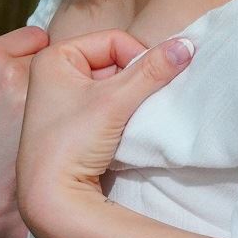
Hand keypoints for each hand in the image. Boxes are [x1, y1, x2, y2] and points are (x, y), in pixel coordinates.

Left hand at [15, 28, 195, 237]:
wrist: (50, 197)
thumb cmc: (72, 143)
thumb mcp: (116, 101)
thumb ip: (153, 71)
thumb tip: (187, 45)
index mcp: (54, 57)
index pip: (114, 40)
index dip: (137, 58)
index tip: (148, 84)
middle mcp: (52, 74)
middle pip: (112, 62)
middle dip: (132, 82)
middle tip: (137, 104)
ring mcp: (60, 101)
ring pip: (111, 86)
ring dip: (127, 100)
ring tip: (126, 120)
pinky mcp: (69, 124)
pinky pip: (104, 106)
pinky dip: (118, 115)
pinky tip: (119, 132)